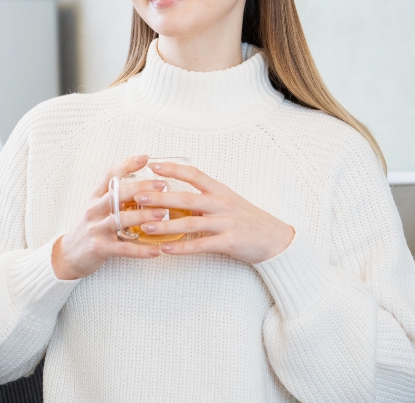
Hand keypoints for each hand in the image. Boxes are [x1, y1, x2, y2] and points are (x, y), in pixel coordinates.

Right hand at [52, 155, 166, 279]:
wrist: (69, 255)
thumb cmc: (91, 228)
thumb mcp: (98, 208)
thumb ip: (115, 197)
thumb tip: (144, 186)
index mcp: (96, 197)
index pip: (109, 175)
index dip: (126, 165)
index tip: (145, 158)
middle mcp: (94, 209)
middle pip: (117, 194)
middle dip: (141, 188)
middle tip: (162, 185)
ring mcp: (96, 228)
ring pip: (120, 219)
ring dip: (143, 216)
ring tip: (162, 213)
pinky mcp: (99, 248)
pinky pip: (123, 249)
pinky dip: (140, 250)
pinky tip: (156, 250)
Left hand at [135, 161, 294, 263]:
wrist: (276, 239)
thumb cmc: (248, 220)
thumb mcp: (228, 202)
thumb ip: (204, 199)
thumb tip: (176, 198)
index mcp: (220, 191)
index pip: (194, 174)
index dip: (173, 169)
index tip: (153, 165)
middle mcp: (221, 203)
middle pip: (186, 198)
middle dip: (160, 197)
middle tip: (138, 196)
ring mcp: (226, 222)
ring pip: (190, 223)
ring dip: (165, 225)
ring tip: (145, 225)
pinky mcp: (229, 242)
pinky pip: (201, 245)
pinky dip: (182, 248)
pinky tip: (166, 250)